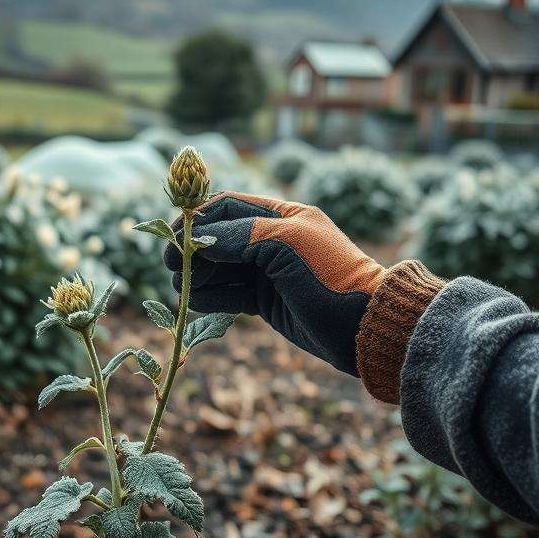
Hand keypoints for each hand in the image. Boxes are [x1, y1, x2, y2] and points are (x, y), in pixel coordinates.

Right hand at [164, 191, 385, 374]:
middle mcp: (273, 240)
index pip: (227, 208)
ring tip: (184, 290)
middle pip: (219, 239)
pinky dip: (212, 297)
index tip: (173, 239)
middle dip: (194, 253)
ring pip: (221, 268)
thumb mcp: (288, 245)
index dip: (197, 221)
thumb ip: (244, 235)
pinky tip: (198, 302)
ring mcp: (269, 272)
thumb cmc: (331, 278)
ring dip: (199, 277)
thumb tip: (202, 239)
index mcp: (282, 216)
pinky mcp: (266, 301)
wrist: (365, 329)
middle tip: (173, 270)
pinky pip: (230, 293)